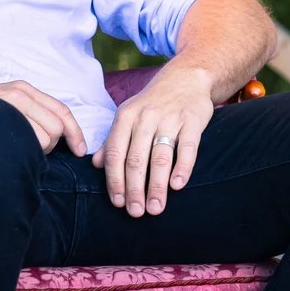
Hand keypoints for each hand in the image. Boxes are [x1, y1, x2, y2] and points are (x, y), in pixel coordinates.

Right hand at [0, 80, 87, 155]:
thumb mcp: (5, 108)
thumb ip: (28, 115)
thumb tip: (54, 137)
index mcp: (25, 90)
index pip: (62, 110)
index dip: (76, 132)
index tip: (81, 150)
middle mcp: (21, 92)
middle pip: (58, 127)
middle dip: (53, 146)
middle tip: (32, 151)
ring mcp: (11, 102)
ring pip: (47, 136)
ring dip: (38, 151)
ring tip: (16, 149)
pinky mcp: (3, 114)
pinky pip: (31, 139)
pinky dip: (29, 152)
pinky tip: (11, 151)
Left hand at [94, 62, 219, 216]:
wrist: (186, 77)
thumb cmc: (153, 102)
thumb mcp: (128, 115)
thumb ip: (112, 140)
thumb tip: (96, 165)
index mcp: (125, 117)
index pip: (115, 154)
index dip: (115, 180)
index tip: (118, 203)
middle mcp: (145, 117)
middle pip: (136, 159)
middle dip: (135, 189)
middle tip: (136, 213)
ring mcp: (170, 118)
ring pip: (160, 157)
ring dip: (157, 186)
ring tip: (156, 208)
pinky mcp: (193, 119)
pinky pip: (187, 147)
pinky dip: (182, 167)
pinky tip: (178, 185)